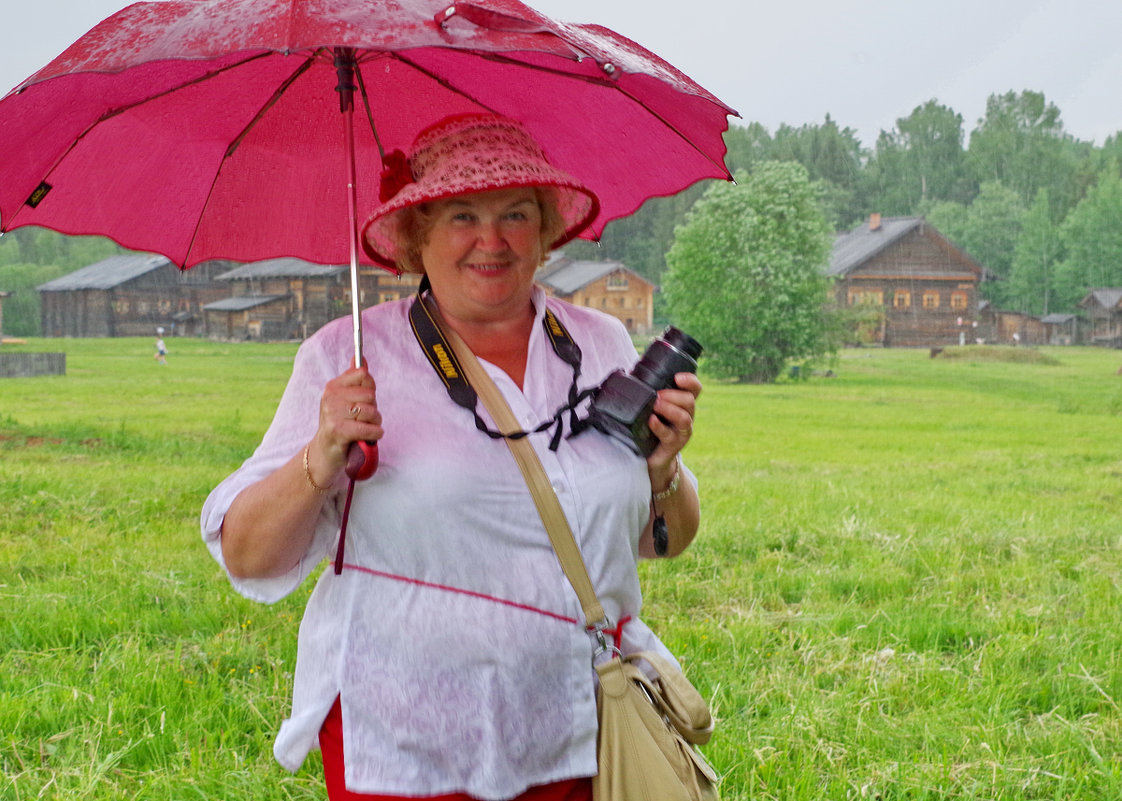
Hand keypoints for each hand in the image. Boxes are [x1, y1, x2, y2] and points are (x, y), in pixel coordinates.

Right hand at [307, 365, 382, 483]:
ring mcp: (332, 414)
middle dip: (373, 409)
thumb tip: (361, 358)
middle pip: (370, 395)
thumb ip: (354, 380)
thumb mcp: (345, 400)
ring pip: (372, 412)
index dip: (370, 389)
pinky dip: (375, 434)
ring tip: (364, 429)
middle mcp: (330, 397)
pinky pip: (369, 428)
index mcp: (332, 386)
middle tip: (362, 420)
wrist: (324, 453)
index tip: (363, 401)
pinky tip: (370, 437)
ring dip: (375, 424)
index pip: (363, 375)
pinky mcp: (338, 431)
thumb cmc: (340, 425)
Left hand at [646, 372, 700, 486]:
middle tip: (658, 394)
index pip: (695, 389)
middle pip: (690, 401)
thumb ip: (646, 394)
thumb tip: (625, 375)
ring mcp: (681, 432)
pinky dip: (660, 427)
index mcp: (682, 405)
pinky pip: (669, 435)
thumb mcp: (651, 409)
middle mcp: (686, 417)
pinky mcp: (673, 446)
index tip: (677, 377)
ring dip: (670, 409)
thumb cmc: (650, 429)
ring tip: (655, 405)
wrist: (652, 458)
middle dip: (674, 395)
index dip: (690, 381)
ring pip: (684, 418)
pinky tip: (651, 421)